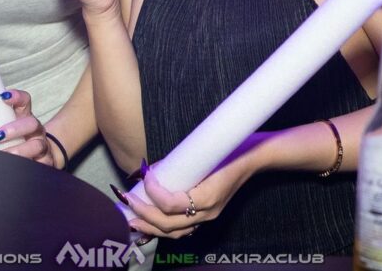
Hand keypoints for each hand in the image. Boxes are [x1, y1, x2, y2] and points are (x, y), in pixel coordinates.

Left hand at [0, 88, 56, 167]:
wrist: (41, 155)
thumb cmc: (20, 140)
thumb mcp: (9, 129)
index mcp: (26, 117)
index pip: (25, 101)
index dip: (16, 97)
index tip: (3, 96)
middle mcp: (37, 130)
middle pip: (32, 123)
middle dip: (14, 129)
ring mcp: (43, 145)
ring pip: (36, 146)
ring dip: (18, 150)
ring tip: (4, 155)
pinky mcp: (46, 162)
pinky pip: (39, 164)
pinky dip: (27, 166)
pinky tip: (14, 168)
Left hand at [120, 150, 258, 240]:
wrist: (255, 156)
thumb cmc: (232, 148)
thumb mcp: (205, 150)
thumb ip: (179, 162)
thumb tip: (152, 168)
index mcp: (208, 197)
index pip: (172, 205)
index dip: (153, 192)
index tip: (145, 175)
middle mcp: (207, 212)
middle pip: (168, 224)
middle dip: (143, 214)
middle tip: (126, 201)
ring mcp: (209, 216)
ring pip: (174, 232)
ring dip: (150, 226)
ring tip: (131, 219)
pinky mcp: (208, 214)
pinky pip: (183, 229)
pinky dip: (164, 228)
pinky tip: (150, 223)